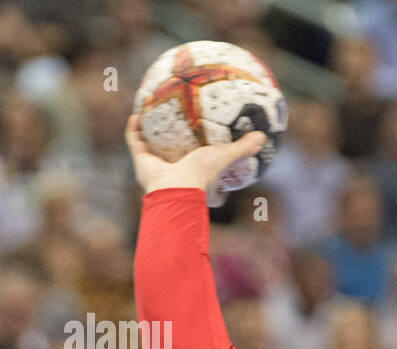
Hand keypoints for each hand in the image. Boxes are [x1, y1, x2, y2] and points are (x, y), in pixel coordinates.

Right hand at [125, 113, 264, 202]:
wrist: (175, 187)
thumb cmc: (202, 176)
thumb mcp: (225, 157)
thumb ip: (243, 148)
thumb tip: (262, 137)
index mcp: (197, 180)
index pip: (204, 173)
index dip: (206, 162)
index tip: (209, 149)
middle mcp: (176, 176)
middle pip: (175, 160)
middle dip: (173, 145)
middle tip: (176, 127)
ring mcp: (157, 170)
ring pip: (151, 151)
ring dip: (149, 135)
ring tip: (151, 116)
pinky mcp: (142, 163)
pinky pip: (135, 142)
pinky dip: (134, 129)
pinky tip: (136, 113)